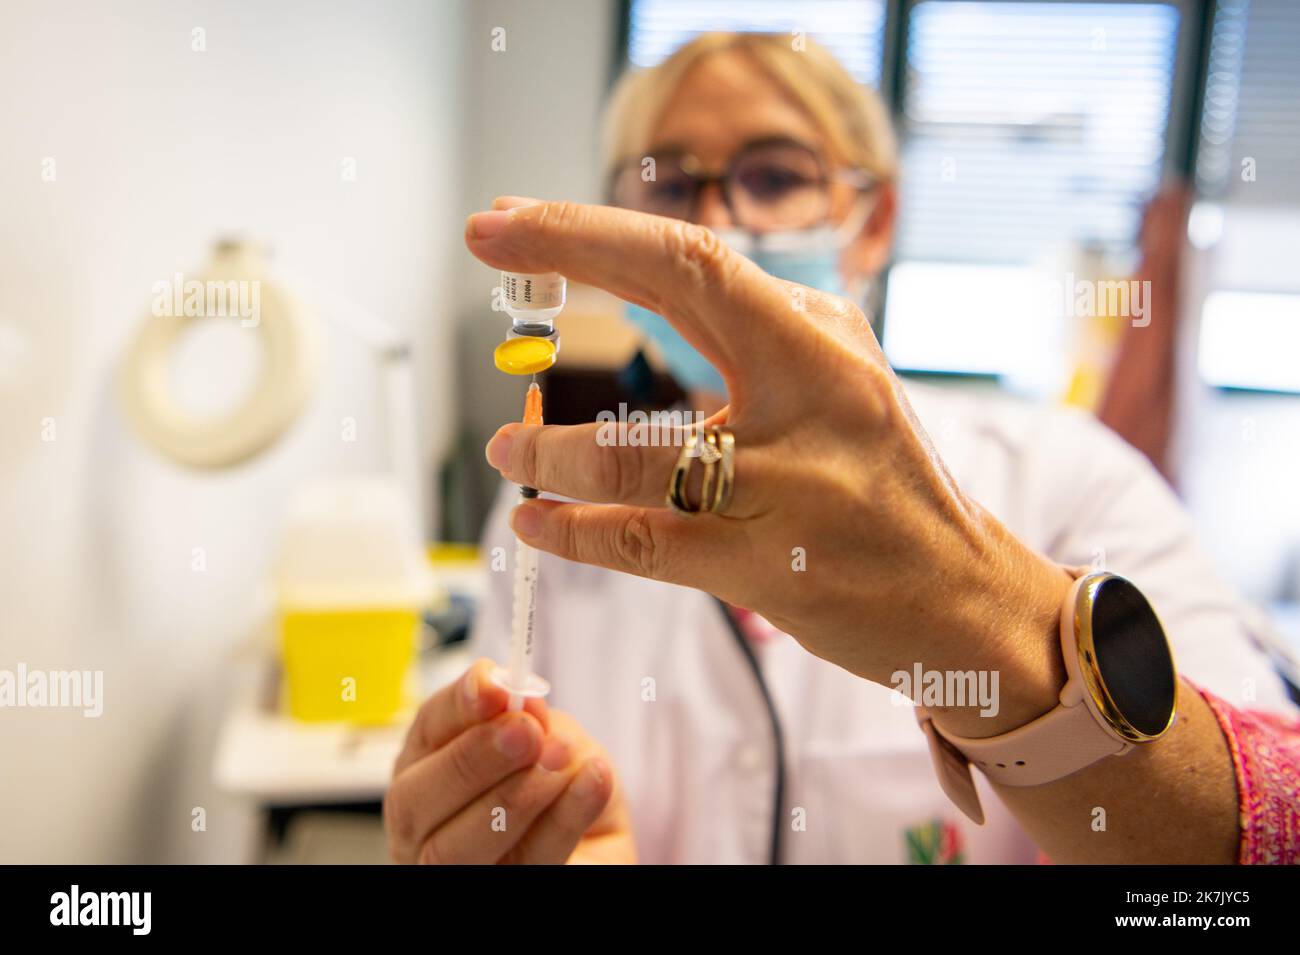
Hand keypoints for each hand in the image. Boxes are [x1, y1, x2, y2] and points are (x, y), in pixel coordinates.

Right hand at [385, 659, 634, 862]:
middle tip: (526, 732)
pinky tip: (592, 782)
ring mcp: (458, 867)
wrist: (603, 840)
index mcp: (428, 767)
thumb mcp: (553, 736)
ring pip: (454, 849)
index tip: (494, 686)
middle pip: (414, 801)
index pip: (425, 732)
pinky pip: (526, 866)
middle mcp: (425, 825)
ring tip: (562, 759)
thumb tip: (522, 701)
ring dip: (516, 796)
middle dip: (472, 759)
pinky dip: (563, 820)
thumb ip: (532, 720)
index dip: (456, 706)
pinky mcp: (501, 891)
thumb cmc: (564, 783)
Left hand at [466, 200, 1072, 734]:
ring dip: (548, 450)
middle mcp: (812, 389)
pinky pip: (642, 542)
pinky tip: (536, 524)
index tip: (515, 217)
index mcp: (823, 339)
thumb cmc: (882, 487)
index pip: (697, 256)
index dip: (594, 228)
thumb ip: (759, 338)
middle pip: (674, 291)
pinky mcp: (766, 565)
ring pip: (631, 452)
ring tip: (505, 453)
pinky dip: (575, 532)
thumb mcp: (840, 385)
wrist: (961, 597)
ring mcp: (789, 480)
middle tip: (485, 241)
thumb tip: (650, 292)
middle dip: (567, 253)